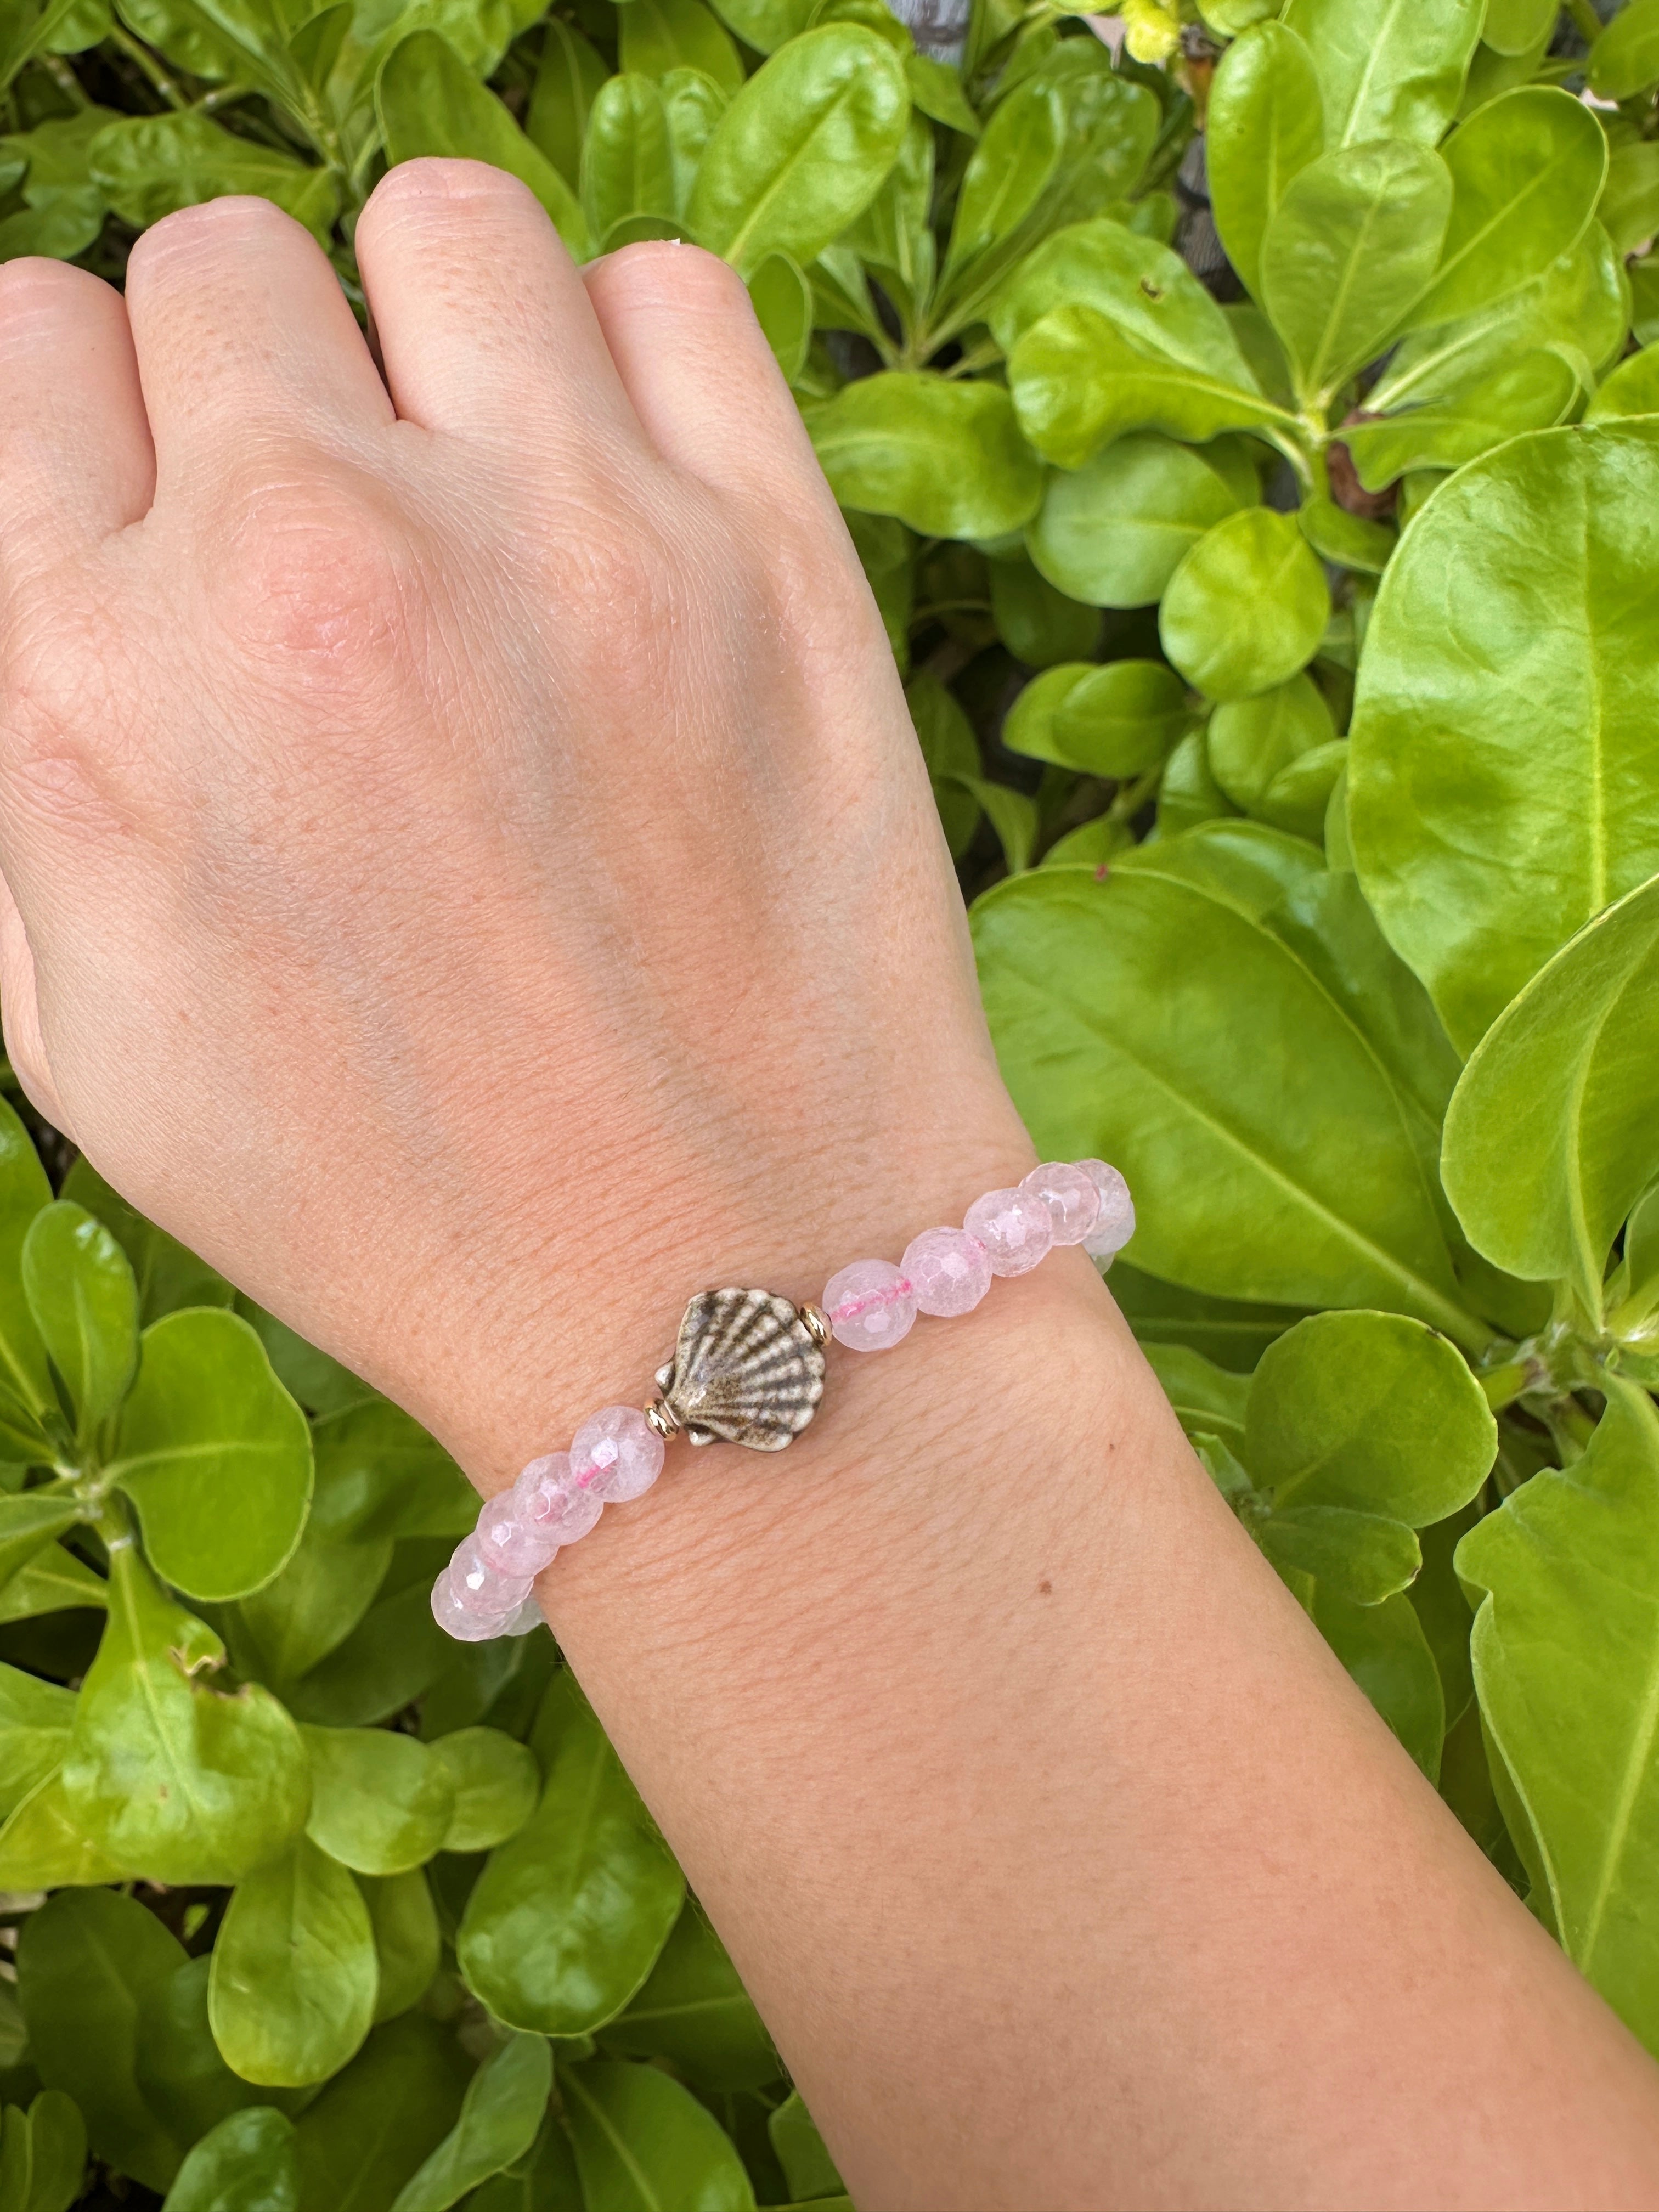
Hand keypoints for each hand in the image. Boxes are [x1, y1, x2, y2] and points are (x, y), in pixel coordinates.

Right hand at [0, 160, 1028, 1470]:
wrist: (704, 1294)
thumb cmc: (394, 1195)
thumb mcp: (83, 1027)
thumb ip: (21, 739)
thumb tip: (52, 548)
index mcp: (98, 684)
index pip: (31, 342)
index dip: (104, 422)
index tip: (176, 501)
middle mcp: (309, 566)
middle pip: (224, 266)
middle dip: (261, 382)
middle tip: (342, 531)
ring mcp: (557, 539)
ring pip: (442, 228)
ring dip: (439, 332)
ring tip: (484, 486)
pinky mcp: (767, 554)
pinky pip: (670, 293)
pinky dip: (634, 362)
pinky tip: (625, 502)